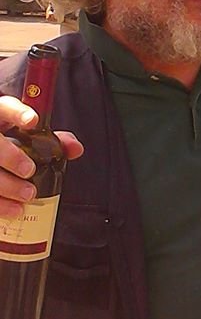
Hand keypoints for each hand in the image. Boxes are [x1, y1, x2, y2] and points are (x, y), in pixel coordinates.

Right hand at [0, 95, 83, 219]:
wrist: (0, 158)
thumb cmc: (12, 146)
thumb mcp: (28, 138)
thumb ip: (53, 141)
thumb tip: (76, 149)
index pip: (4, 108)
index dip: (16, 113)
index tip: (33, 121)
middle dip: (10, 156)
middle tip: (29, 170)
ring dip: (6, 185)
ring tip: (28, 195)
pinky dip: (0, 205)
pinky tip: (14, 210)